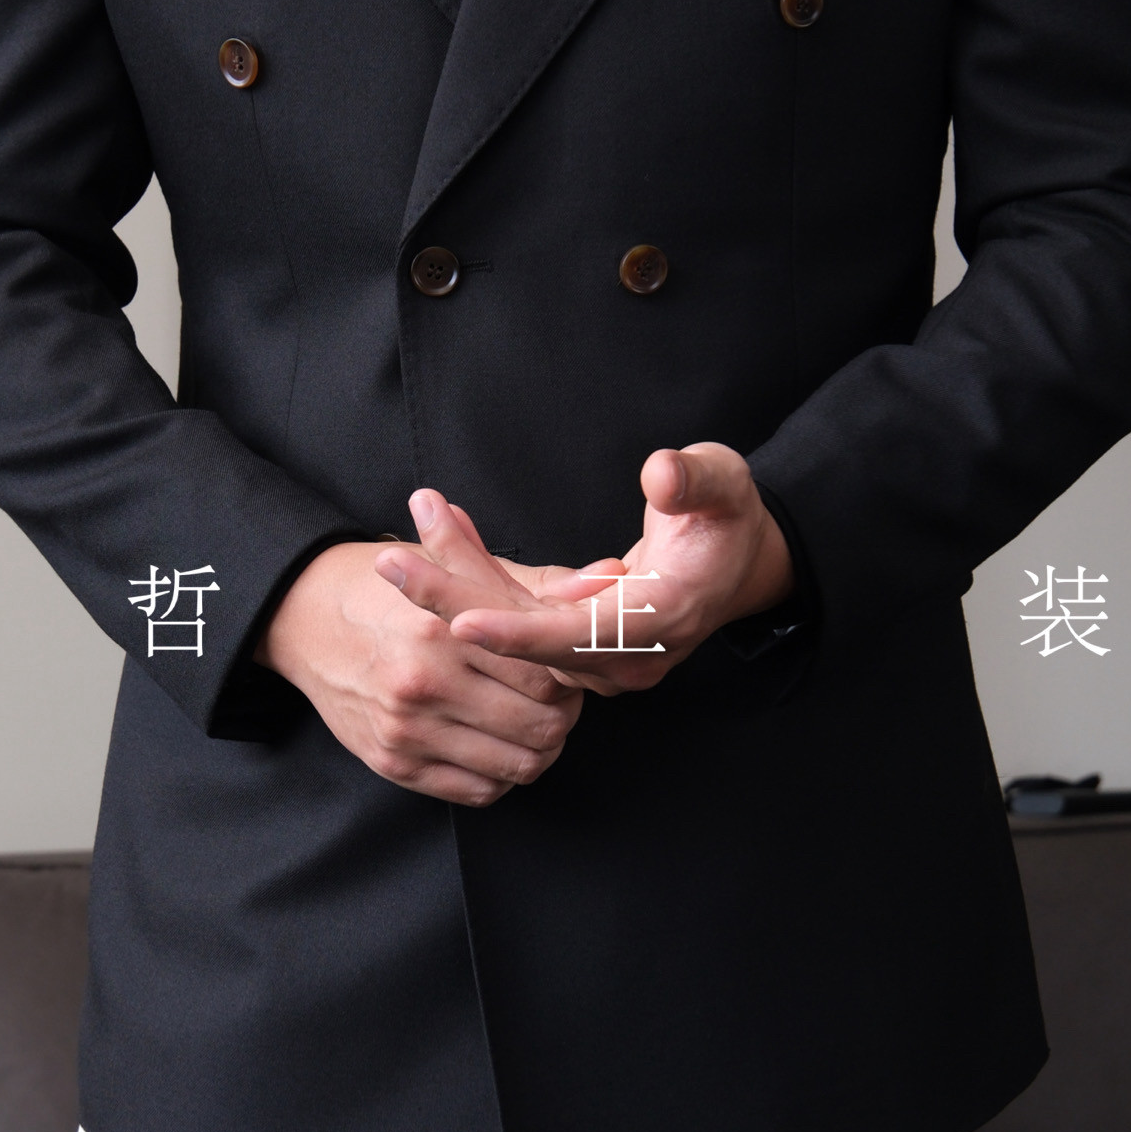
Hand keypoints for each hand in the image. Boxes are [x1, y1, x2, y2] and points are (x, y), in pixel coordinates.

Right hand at [255, 501, 585, 805]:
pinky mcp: (394, 764)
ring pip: (518, 766)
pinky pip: (478, 792)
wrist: (305, 619)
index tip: (566, 669)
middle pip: (541, 727)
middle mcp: (424, 684)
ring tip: (530, 723)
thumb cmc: (391, 590)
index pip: (547, 676)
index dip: (571, 678)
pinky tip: (496, 746)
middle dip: (563, 717)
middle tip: (556, 700)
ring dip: (538, 749)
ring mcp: (407, 731)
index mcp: (446, 632)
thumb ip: (536, 581)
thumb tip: (607, 575)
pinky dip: (502, 775)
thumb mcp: (459, 572)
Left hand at [406, 445, 794, 693]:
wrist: (739, 564)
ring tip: (418, 517)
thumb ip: (696, 481)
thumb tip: (661, 475)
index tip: (463, 622)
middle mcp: (624, 655)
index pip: (580, 637)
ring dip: (459, 577)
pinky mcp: (577, 643)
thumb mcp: (726, 484)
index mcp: (662, 620)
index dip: (520, 634)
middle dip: (455, 599)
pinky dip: (481, 574)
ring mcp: (598, 656)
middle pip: (527, 637)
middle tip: (391, 562)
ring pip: (514, 624)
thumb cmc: (728, 518)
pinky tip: (447, 528)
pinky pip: (518, 613)